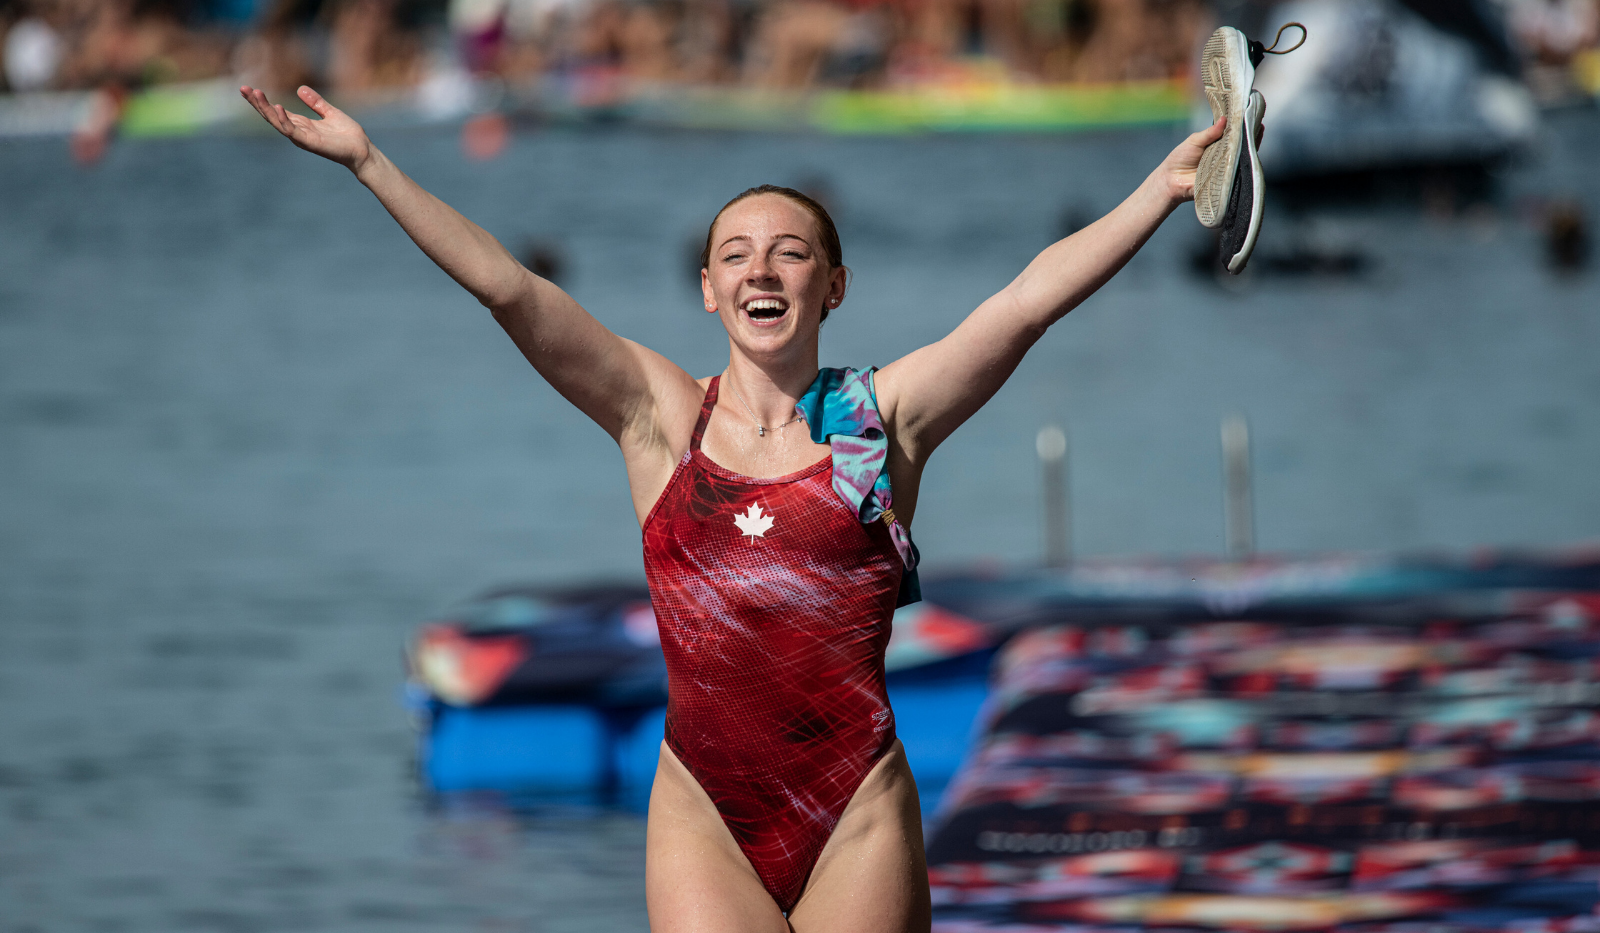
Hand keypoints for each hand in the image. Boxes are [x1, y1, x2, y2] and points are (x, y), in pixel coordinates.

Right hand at [239, 85, 371, 172]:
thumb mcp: (330, 112)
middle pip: (271, 116)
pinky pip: (292, 131)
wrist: (362, 150)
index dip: (262, 101)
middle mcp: (297, 132)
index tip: (249, 88)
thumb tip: (300, 88)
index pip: (276, 111)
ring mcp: (302, 138)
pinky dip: (283, 119)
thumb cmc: (348, 135)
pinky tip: (277, 107)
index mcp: (301, 124)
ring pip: (277, 122)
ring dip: (265, 109)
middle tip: (243, 88)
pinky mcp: (309, 143)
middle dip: (257, 103)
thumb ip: (316, 102)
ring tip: (255, 94)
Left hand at [1157, 111, 1268, 204]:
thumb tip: (1224, 119)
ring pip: (1243, 155)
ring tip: (1258, 129)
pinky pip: (1238, 170)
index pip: (1233, 133)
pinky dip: (1244, 161)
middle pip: (1242, 143)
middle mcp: (1224, 155)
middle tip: (1257, 118)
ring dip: (1250, 144)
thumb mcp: (1194, 141)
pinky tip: (1250, 150)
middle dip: (1250, 131)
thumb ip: (1210, 133)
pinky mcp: (1226, 178)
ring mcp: (1227, 167)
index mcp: (1217, 144)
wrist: (1171, 182)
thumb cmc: (1180, 159)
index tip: (1250, 111)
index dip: (1242, 124)